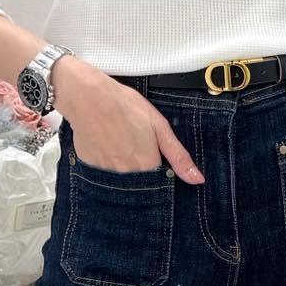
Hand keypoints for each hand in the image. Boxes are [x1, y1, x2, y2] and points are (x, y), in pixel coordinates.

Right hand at [51, 55, 204, 183]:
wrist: (87, 96)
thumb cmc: (125, 106)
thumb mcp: (159, 126)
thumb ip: (178, 156)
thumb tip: (197, 180)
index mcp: (148, 167)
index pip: (160, 185)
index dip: (160, 176)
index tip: (155, 162)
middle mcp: (129, 177)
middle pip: (140, 189)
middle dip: (142, 178)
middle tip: (134, 150)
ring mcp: (108, 177)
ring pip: (122, 186)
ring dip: (125, 174)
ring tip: (120, 149)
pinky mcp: (92, 171)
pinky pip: (104, 179)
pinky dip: (107, 169)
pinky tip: (107, 149)